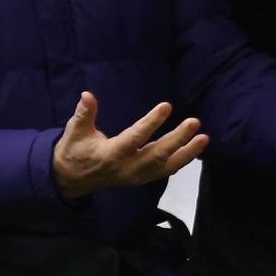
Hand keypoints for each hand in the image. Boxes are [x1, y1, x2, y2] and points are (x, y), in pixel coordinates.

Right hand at [52, 92, 207, 198]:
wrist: (71, 180)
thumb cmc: (74, 150)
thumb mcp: (75, 132)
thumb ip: (84, 114)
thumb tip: (87, 95)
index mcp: (110, 155)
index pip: (134, 138)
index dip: (150, 123)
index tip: (166, 106)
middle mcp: (127, 168)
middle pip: (156, 155)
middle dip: (178, 139)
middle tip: (195, 122)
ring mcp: (136, 176)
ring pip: (165, 166)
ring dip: (187, 153)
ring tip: (204, 138)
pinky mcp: (141, 179)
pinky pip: (164, 172)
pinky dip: (181, 161)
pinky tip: (195, 148)